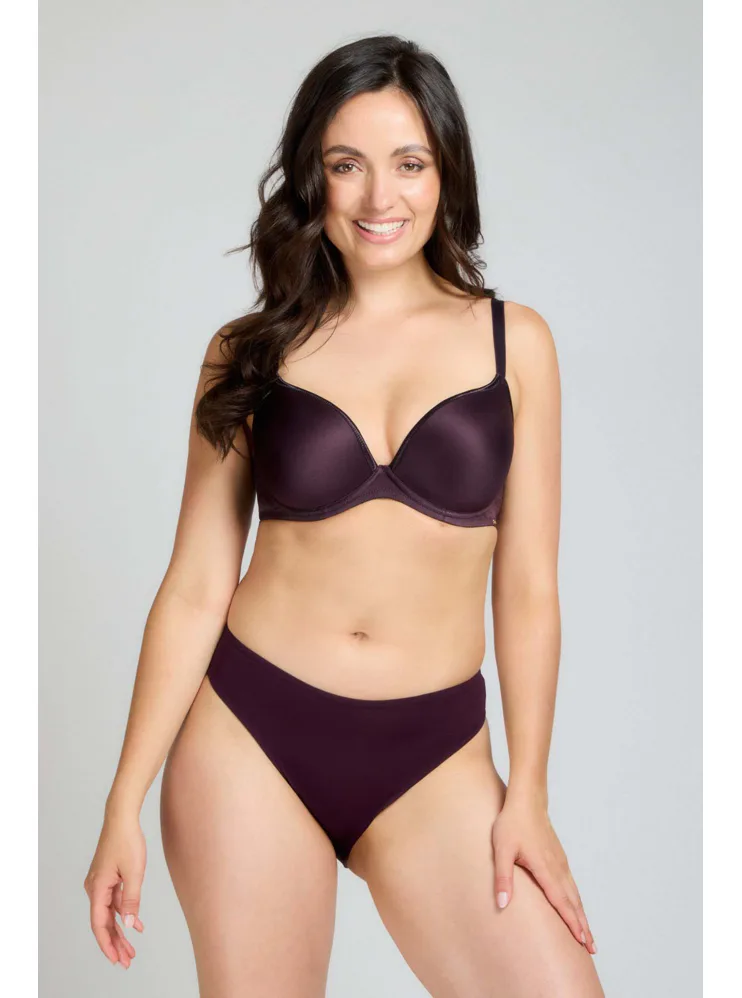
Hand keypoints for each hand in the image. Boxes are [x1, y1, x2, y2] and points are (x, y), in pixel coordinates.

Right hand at [83, 810, 146, 967]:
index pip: (99, 924)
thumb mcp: (135, 872)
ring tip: (131, 950)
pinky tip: (136, 925)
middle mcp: (94, 888)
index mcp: (97, 888)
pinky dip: (124, 914)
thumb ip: (132, 900)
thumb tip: (129, 925)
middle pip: (104, 922)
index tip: (116, 960)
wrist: (122, 817)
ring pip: (109, 914)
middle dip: (115, 944)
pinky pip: (114, 902)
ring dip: (120, 932)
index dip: (107, 944)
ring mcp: (100, 883)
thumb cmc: (127, 841)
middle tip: (127, 962)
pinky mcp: (108, 878)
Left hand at [491, 795, 596, 954]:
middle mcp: (557, 868)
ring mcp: (560, 862)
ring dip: (582, 915)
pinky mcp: (558, 857)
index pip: (561, 901)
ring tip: (587, 934)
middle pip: (574, 902)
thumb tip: (502, 904)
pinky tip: (575, 906)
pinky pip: (571, 884)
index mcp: (545, 869)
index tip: (582, 941)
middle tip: (592, 948)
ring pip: (575, 894)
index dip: (571, 923)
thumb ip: (503, 878)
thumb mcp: (502, 850)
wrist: (526, 800)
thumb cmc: (512, 823)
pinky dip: (577, 901)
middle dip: (583, 926)